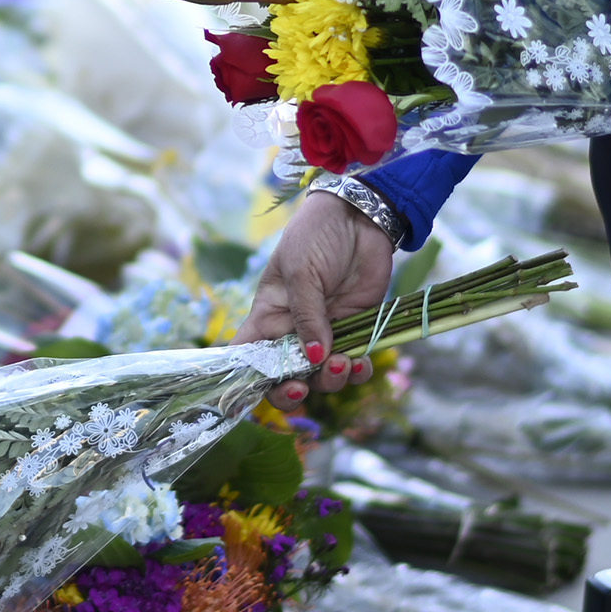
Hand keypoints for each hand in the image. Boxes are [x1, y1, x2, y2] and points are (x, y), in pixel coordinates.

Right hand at [242, 192, 392, 401]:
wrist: (361, 217)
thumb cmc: (316, 235)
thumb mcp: (301, 272)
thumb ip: (306, 316)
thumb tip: (313, 357)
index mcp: (269, 315)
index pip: (249, 355)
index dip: (247, 379)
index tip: (254, 394)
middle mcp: (294, 330)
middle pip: (286, 375)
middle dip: (292, 389)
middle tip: (303, 388)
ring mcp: (326, 332)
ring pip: (322, 375)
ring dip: (331, 380)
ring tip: (343, 364)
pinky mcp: (356, 329)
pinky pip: (354, 362)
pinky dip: (358, 371)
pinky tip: (363, 364)